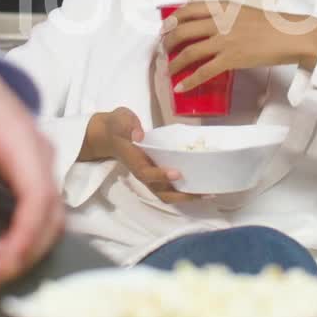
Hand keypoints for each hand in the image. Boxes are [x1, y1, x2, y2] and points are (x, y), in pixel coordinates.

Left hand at [0, 56, 64, 290]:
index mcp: (25, 142)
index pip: (39, 198)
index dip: (24, 237)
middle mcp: (41, 158)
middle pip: (51, 215)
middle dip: (24, 252)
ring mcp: (39, 168)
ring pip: (49, 219)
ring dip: (24, 250)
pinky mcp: (29, 177)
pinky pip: (38, 214)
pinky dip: (22, 239)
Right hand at [81, 107, 200, 203]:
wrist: (109, 135)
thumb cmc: (117, 126)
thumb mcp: (120, 120)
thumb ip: (128, 126)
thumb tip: (139, 135)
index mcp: (134, 160)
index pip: (146, 173)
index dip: (161, 175)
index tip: (178, 173)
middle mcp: (142, 172)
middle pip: (160, 191)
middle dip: (180, 195)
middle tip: (203, 192)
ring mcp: (149, 174)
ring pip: (166, 193)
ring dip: (185, 196)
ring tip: (207, 193)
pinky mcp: (156, 173)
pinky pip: (169, 187)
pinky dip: (183, 190)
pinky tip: (200, 186)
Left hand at [161, 2, 316, 91]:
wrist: (290, 36)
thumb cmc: (271, 24)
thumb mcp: (244, 12)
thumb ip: (226, 15)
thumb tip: (209, 26)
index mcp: (223, 7)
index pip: (189, 9)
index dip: (173, 18)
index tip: (165, 27)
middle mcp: (220, 22)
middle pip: (183, 30)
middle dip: (168, 41)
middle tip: (162, 50)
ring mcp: (224, 41)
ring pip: (189, 52)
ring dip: (174, 63)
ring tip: (167, 70)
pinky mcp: (231, 59)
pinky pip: (204, 72)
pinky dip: (189, 81)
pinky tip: (180, 88)